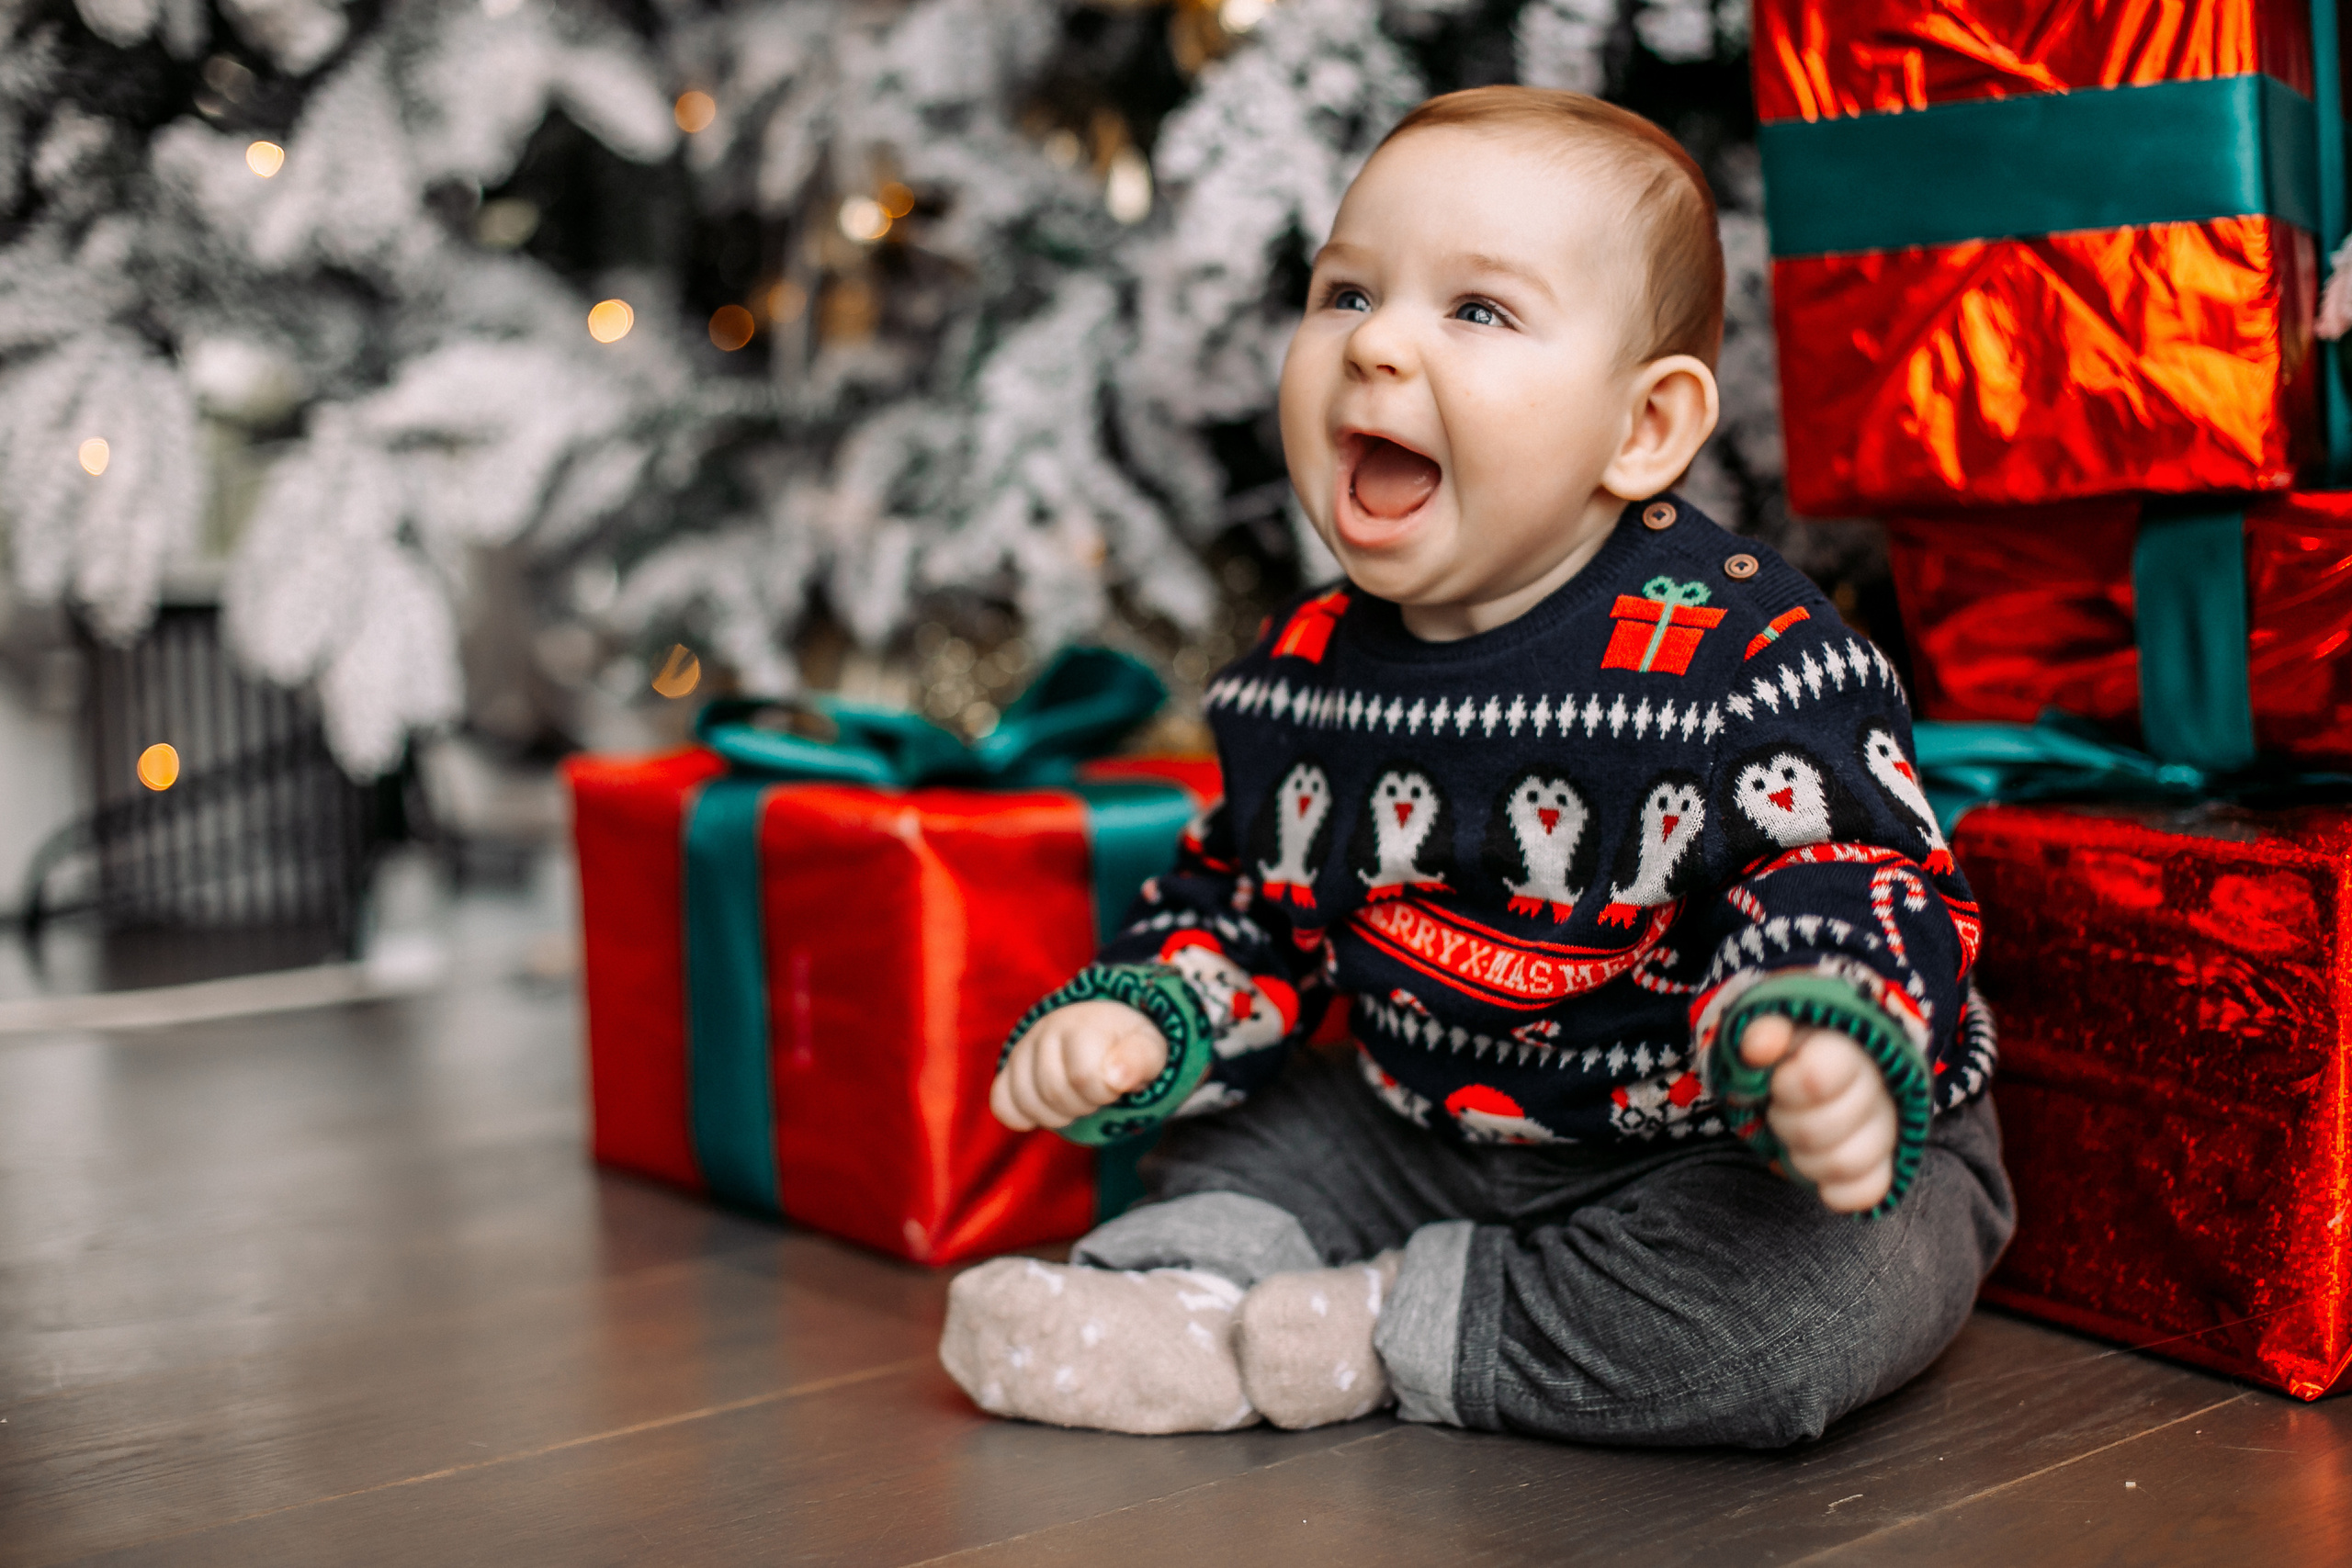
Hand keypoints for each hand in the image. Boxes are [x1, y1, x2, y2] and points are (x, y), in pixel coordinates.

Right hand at [991, 1000, 1169, 1131]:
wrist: (1104, 1029)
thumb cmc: (1128, 1045)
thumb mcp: (1148, 1049)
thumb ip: (1139, 1061)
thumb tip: (1115, 1078)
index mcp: (1082, 1024)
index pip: (1083, 1076)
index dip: (1103, 1093)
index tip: (1115, 1085)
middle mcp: (1046, 1031)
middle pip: (1054, 1092)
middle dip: (1083, 1104)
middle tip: (1097, 1094)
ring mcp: (1023, 1050)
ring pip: (1027, 1101)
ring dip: (1057, 1114)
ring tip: (1076, 1099)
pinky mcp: (1008, 1070)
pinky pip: (1002, 1104)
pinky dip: (1024, 1117)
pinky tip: (1047, 1109)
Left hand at [1738, 1017, 1895, 1213]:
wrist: (1812, 1069)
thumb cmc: (1790, 1050)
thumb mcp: (1771, 1029)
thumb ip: (1763, 1031)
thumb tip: (1757, 1047)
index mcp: (1848, 1047)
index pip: (1817, 1077)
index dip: (1786, 1087)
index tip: (1776, 1082)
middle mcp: (1878, 1087)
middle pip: (1822, 1129)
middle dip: (1785, 1123)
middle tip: (1778, 1108)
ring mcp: (1886, 1128)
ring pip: (1845, 1163)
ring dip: (1804, 1157)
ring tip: (1792, 1138)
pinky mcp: (1886, 1164)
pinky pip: (1867, 1191)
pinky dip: (1833, 1189)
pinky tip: (1815, 1168)